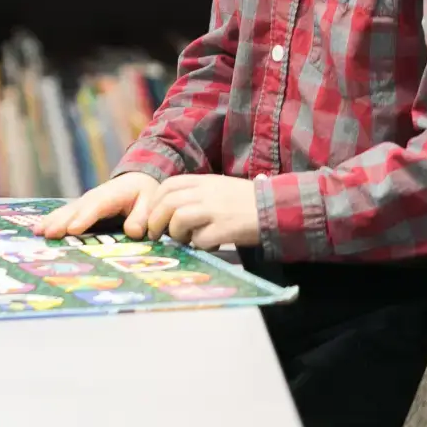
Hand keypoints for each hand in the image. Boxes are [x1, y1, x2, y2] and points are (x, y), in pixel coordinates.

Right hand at [34, 172, 159, 238]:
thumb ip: (142, 217)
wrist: (136, 180)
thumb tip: (133, 232)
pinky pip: (64, 215)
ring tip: (38, 232)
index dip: (85, 218)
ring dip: (52, 222)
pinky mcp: (80, 209)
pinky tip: (39, 230)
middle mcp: (93, 198)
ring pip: (66, 212)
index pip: (97, 207)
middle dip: (61, 222)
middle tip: (48, 234)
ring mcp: (84, 203)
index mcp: (111, 196)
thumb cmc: (144, 193)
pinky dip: (51, 221)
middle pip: (76, 210)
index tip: (73, 229)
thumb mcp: (149, 202)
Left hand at [141, 175, 260, 249]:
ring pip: (179, 219)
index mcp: (203, 181)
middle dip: (156, 221)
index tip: (152, 215)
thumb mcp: (218, 188)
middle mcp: (206, 193)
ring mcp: (215, 210)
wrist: (275, 207)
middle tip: (155, 235)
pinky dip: (198, 245)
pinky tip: (207, 245)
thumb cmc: (245, 200)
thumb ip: (196, 194)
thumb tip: (170, 212)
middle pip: (168, 203)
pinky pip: (200, 239)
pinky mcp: (225, 229)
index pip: (168, 186)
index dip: (155, 202)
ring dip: (176, 233)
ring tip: (183, 240)